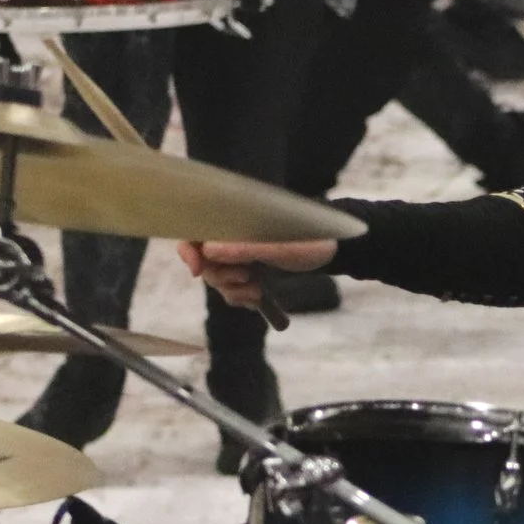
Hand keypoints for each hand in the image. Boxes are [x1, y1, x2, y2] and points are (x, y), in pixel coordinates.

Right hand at [180, 238, 334, 307]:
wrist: (335, 250)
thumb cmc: (311, 238)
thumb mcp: (280, 245)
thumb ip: (245, 247)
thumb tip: (209, 250)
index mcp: (235, 222)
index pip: (194, 232)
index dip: (188, 251)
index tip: (198, 269)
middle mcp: (232, 240)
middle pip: (206, 264)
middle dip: (222, 278)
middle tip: (247, 279)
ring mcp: (241, 258)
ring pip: (219, 282)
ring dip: (236, 292)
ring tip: (259, 292)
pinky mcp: (251, 275)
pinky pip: (235, 293)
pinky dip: (245, 299)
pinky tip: (261, 301)